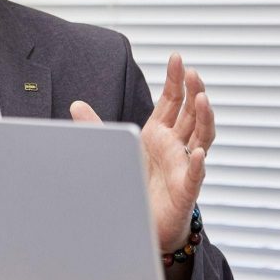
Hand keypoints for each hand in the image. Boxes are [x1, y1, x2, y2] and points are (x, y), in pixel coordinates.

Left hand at [70, 53, 213, 251]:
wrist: (142, 220)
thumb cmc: (135, 180)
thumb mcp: (115, 148)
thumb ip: (95, 126)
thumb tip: (75, 104)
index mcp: (159, 132)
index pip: (172, 100)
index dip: (176, 80)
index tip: (177, 58)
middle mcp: (175, 144)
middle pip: (191, 113)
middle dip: (194, 92)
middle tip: (193, 74)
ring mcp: (183, 164)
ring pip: (201, 137)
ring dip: (204, 119)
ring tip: (202, 99)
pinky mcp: (185, 189)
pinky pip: (194, 175)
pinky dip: (196, 163)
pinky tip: (197, 152)